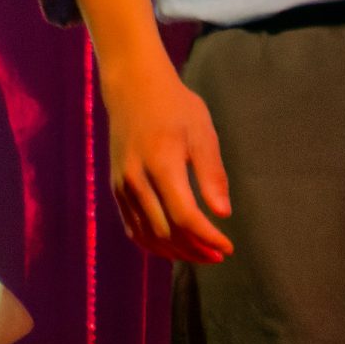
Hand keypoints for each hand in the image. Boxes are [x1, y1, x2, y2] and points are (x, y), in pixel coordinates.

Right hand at [102, 55, 232, 263]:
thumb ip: (212, 174)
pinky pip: (133, 228)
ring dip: (176, 252)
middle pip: (166, 231)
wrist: (133, 88)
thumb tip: (222, 214)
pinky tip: (174, 247)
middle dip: (195, 249)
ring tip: (201, 255)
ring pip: (147, 235)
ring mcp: (122, 186)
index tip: (228, 247)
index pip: (184, 215)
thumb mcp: (202, 132)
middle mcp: (137, 179)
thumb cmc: (175, 107)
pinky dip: (153, 244)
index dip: (207, 237)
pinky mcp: (116, 188)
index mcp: (161, 163)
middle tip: (219, 255)